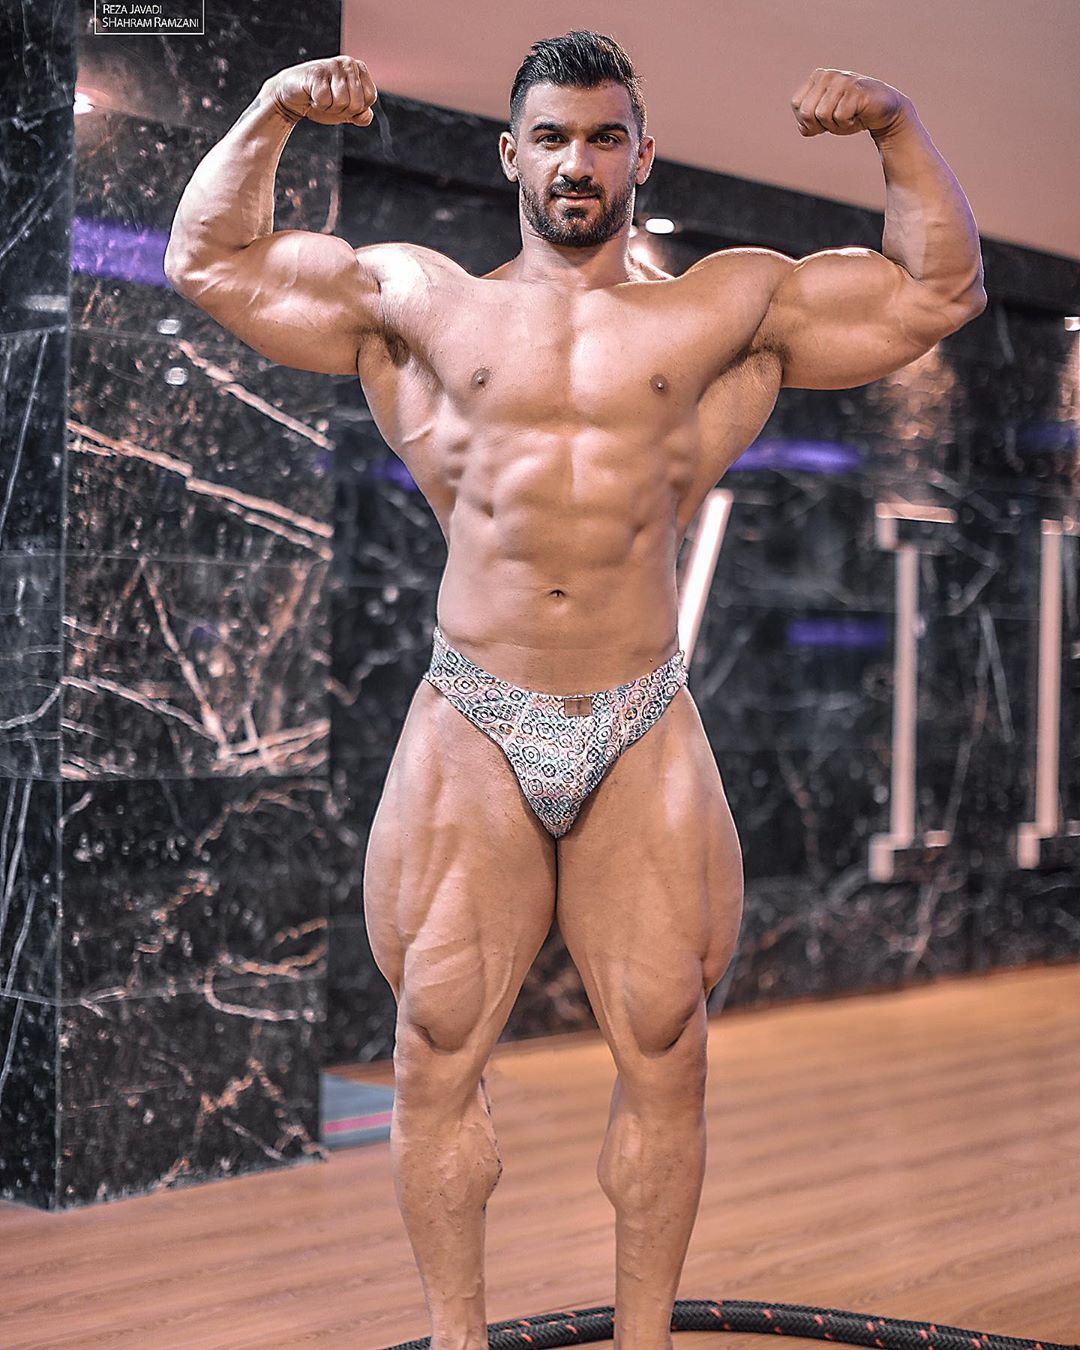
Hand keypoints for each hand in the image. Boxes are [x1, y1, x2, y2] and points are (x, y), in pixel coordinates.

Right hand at [262, 55, 377, 126]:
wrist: (293, 97)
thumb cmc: (322, 100)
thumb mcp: (346, 110)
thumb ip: (361, 115)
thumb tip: (365, 116)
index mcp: (359, 69)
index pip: (370, 98)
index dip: (356, 108)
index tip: (342, 101)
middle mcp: (348, 63)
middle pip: (357, 103)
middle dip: (342, 109)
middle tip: (330, 100)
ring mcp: (332, 66)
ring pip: (342, 102)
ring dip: (329, 107)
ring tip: (321, 96)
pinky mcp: (316, 73)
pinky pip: (325, 101)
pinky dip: (317, 104)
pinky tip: (312, 95)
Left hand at [790, 68, 909, 137]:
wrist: (882, 112)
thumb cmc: (850, 114)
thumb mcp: (823, 120)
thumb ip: (807, 123)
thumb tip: (803, 128)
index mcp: (817, 77)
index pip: (797, 104)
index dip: (807, 120)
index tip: (824, 119)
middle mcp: (827, 75)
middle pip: (806, 111)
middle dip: (820, 124)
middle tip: (836, 119)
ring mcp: (842, 80)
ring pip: (822, 115)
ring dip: (835, 124)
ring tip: (848, 116)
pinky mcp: (856, 90)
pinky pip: (840, 116)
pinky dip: (848, 124)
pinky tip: (857, 115)